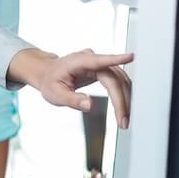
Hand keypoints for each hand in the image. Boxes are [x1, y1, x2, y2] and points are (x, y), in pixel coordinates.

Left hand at [12, 48, 132, 128]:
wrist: (47, 74)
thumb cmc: (50, 82)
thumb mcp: (55, 94)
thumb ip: (72, 99)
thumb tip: (89, 105)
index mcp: (79, 62)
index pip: (100, 61)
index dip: (116, 59)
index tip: (131, 57)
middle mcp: (91, 60)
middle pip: (114, 78)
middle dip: (121, 100)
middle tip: (123, 121)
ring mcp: (98, 64)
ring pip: (119, 80)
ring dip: (125, 99)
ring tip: (124, 119)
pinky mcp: (102, 70)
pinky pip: (117, 81)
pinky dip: (122, 95)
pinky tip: (124, 107)